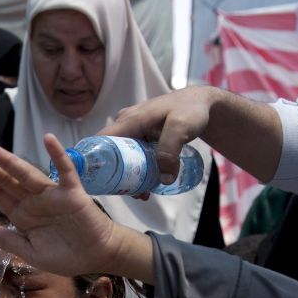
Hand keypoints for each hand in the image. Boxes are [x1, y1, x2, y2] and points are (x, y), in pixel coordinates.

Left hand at [0, 136, 151, 281]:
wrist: (97, 256)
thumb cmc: (67, 255)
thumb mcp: (34, 254)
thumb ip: (13, 243)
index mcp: (23, 215)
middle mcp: (34, 201)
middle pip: (8, 181)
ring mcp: (53, 195)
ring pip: (28, 174)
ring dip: (9, 161)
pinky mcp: (73, 193)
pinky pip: (66, 171)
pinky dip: (58, 155)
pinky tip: (49, 140)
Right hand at [100, 86, 217, 183]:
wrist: (202, 103)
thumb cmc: (191, 109)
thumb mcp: (181, 127)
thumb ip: (170, 150)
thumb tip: (163, 179)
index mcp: (129, 120)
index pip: (100, 141)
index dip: (94, 161)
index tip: (98, 183)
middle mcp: (126, 125)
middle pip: (112, 154)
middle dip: (118, 176)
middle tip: (133, 194)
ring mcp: (134, 131)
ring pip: (124, 158)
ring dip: (130, 176)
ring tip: (144, 194)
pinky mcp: (143, 137)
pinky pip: (135, 156)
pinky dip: (140, 170)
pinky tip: (150, 184)